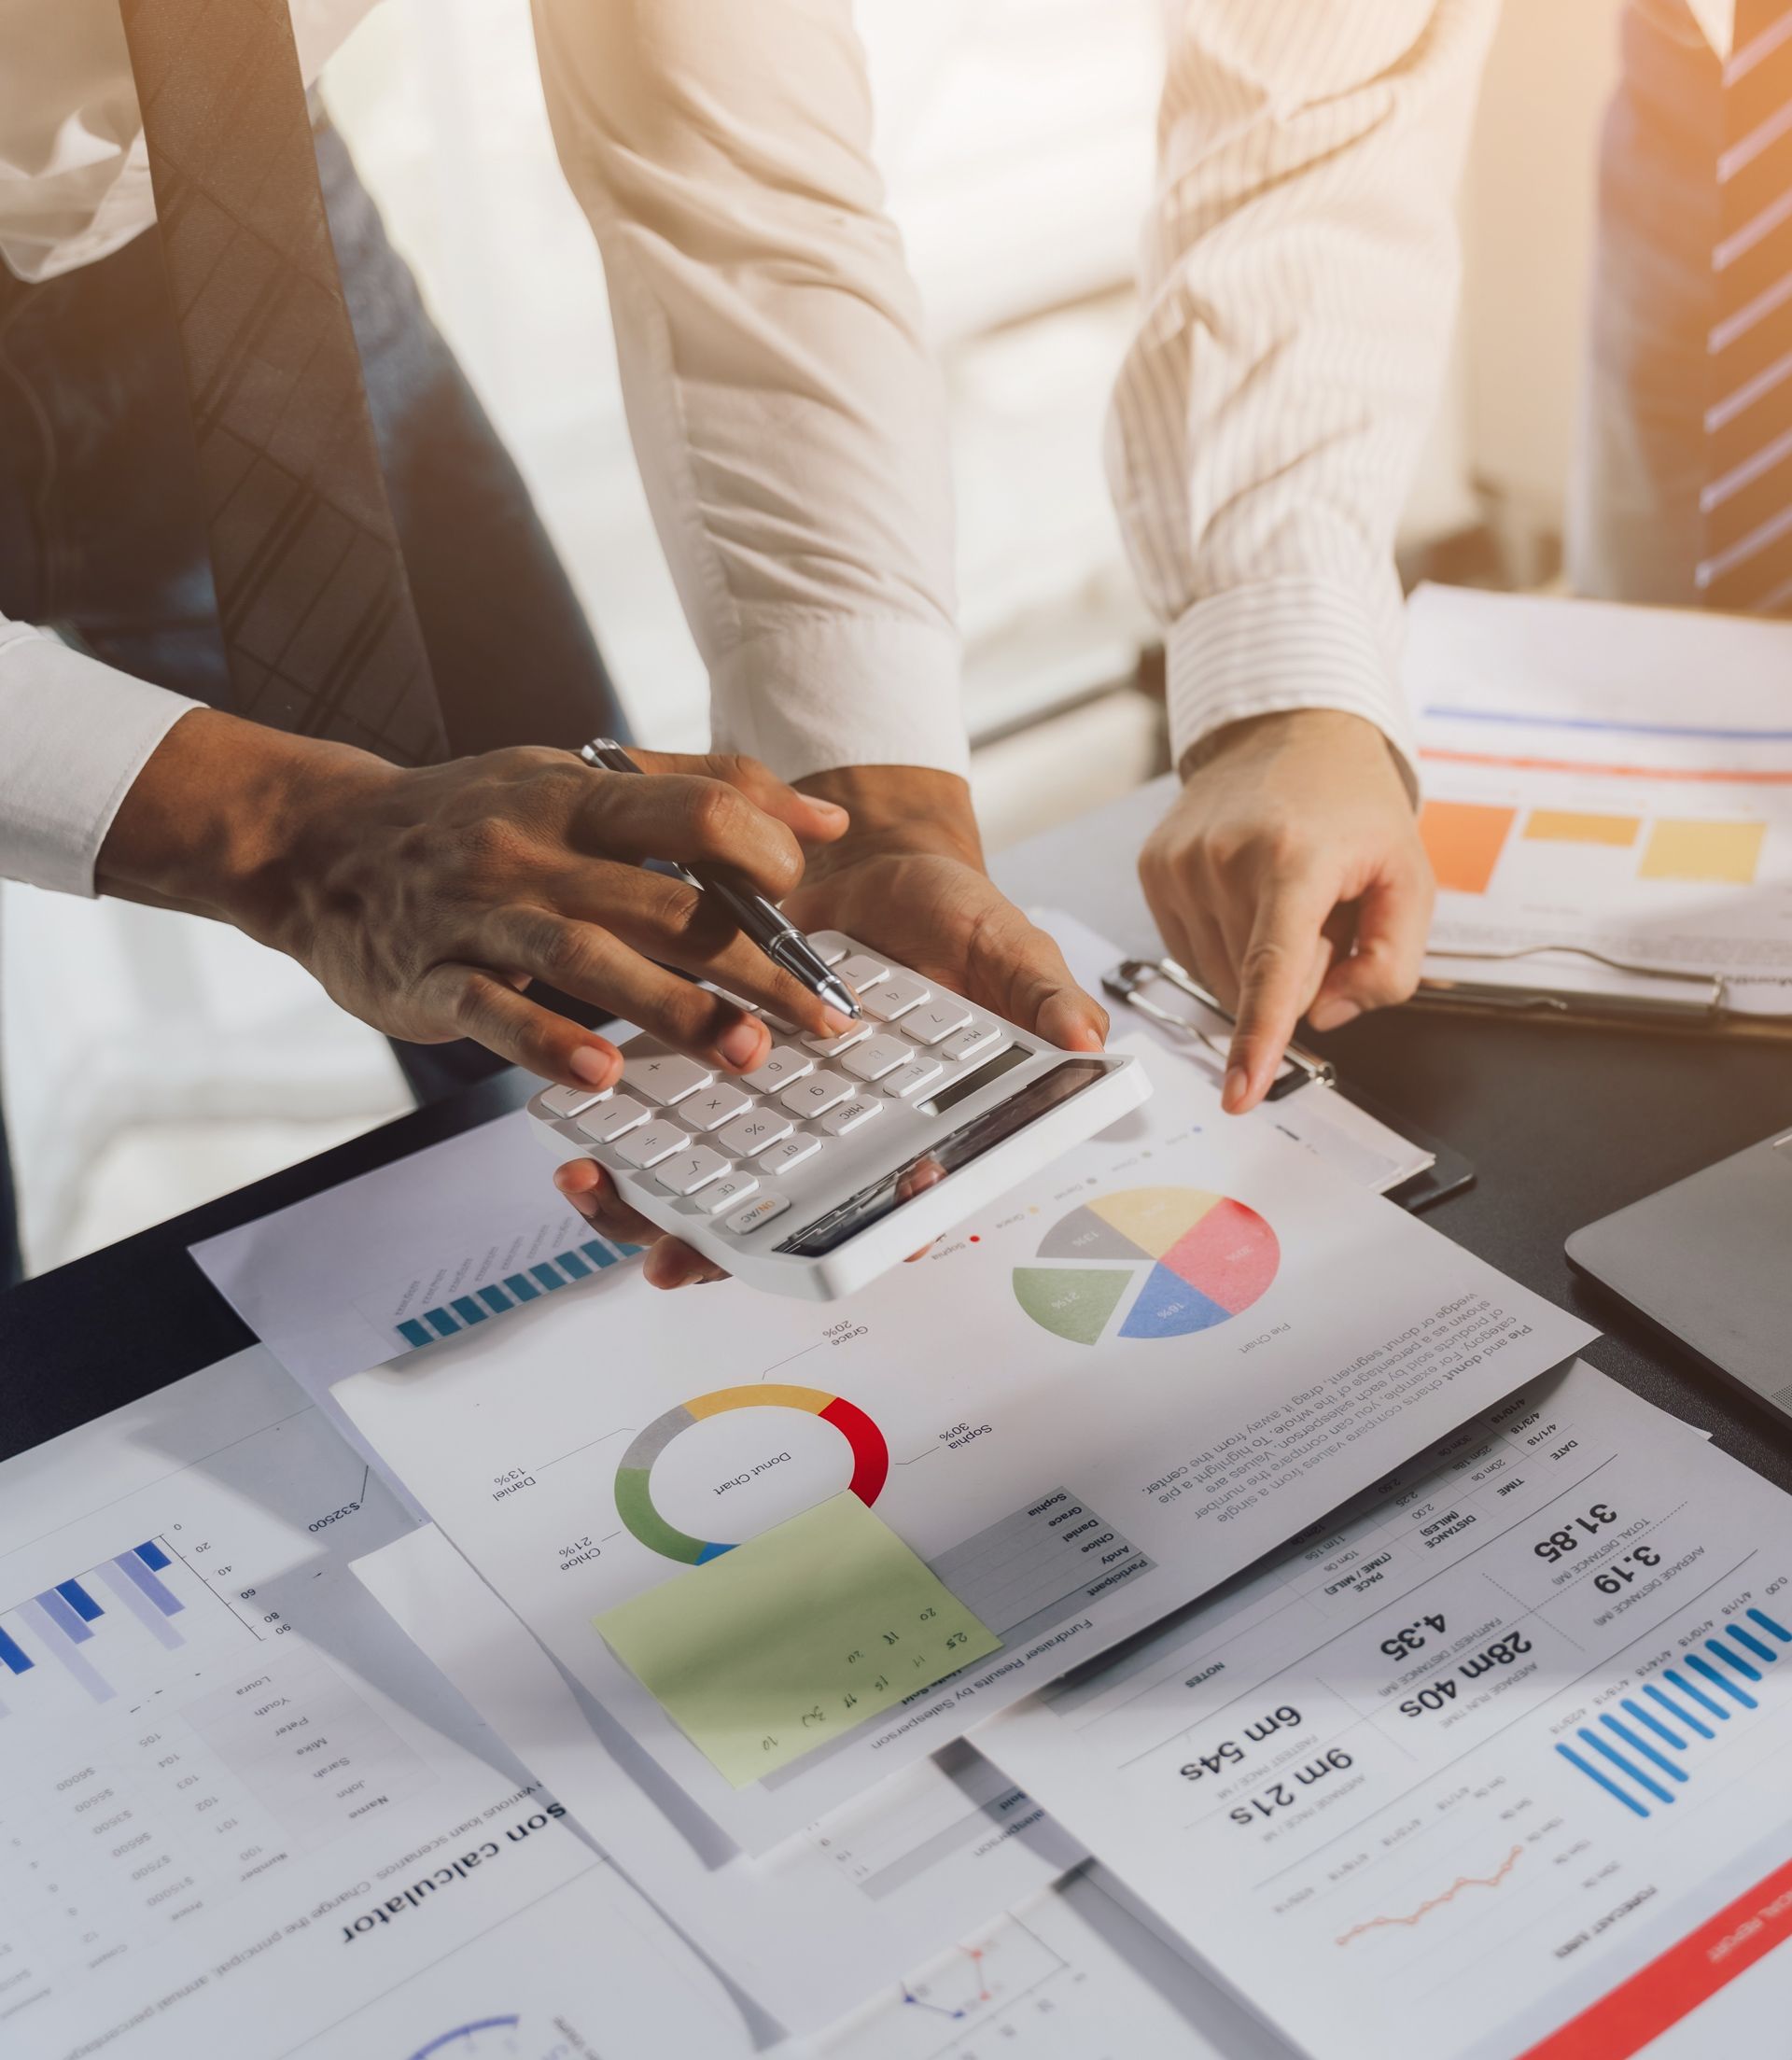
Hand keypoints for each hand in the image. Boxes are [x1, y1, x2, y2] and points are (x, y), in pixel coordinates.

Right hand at [97, 710, 856, 1091]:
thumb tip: (824, 826)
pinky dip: (547, 1043)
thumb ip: (703, 789)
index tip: (810, 917)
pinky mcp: (428, 976)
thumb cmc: (476, 815)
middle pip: (662, 901)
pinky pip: (492, 1012)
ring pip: (587, 957)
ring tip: (741, 1052)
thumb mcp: (578, 780)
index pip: (697, 809)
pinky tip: (602, 1077)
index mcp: (579, 795)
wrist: (320, 844)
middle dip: (751, 963)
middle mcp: (533, 846)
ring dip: (670, 1009)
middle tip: (820, 1019)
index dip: (766, 857)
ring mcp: (478, 912)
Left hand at [558, 766, 1108, 1286]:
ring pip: (713, 1197)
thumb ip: (1035, 993)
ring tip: (599, 1200)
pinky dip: (621, 1154)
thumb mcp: (1000, 939)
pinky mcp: (706, 1075)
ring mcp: (768, 1119)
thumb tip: (1089, 1039)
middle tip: (677, 1261)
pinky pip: (663, 1136)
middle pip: (786, 1226)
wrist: (857, 847)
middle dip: (726, 1254)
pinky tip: (577, 1154)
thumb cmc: (943, 908)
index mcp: (920, 1129)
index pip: (903, 1206)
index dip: (877, 1235)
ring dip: (654, 1213)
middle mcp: (838, 1143)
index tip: (851, 1241)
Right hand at [1139, 710, 1432, 1114]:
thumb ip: (1389, 965)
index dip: (1258, 1040)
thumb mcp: (1411, 879)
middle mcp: (1225, 858)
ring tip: (1282, 897)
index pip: (1273, 969)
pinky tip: (1245, 896)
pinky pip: (1190, 953)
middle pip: (1255, 985)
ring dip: (1257, 961)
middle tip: (1320, 915)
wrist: (1290, 731)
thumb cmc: (1352, 807)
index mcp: (1296, 858)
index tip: (1240, 1092)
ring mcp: (1180, 863)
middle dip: (1296, 975)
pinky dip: (1226, 943)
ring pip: (1219, 978)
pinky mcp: (1153, 868)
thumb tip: (1322, 1016)